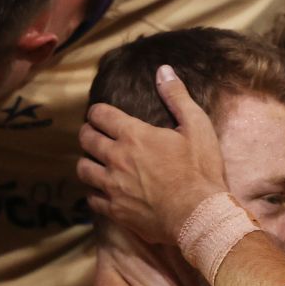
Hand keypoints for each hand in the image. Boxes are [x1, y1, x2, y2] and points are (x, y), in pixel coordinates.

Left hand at [76, 65, 227, 243]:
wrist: (199, 216)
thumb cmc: (200, 170)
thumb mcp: (197, 126)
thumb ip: (177, 96)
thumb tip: (163, 70)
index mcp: (134, 135)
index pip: (101, 114)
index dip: (98, 111)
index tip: (101, 114)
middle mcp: (117, 158)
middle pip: (87, 139)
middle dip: (88, 132)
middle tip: (94, 134)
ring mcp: (113, 186)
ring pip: (83, 169)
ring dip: (87, 162)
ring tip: (96, 162)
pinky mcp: (116, 210)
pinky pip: (92, 199)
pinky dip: (95, 193)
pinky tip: (105, 191)